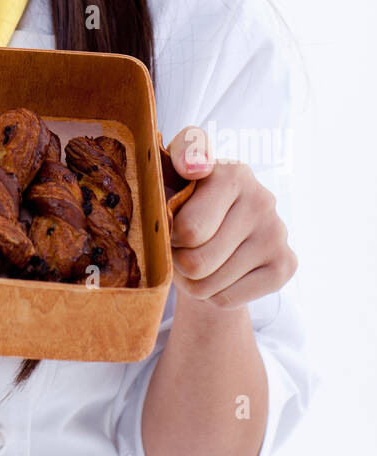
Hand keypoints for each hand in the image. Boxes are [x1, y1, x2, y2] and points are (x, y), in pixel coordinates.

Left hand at [166, 125, 296, 309]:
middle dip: (178, 262)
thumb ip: (180, 156)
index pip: (189, 230)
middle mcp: (262, 199)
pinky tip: (217, 274)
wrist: (216, 233)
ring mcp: (278, 233)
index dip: (170, 236)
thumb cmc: (185, 199)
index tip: (173, 226)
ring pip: (209, 284)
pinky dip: (213, 295)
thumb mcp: (171, 171)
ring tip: (195, 261)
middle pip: (196, 262)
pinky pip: (227, 299)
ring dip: (192, 281)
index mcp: (232, 173)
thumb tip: (197, 166)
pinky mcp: (285, 265)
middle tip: (179, 249)